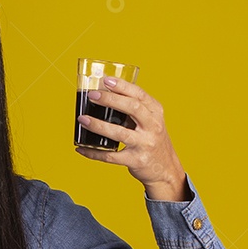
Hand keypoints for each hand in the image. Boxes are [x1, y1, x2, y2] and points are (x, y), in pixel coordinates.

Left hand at [75, 76, 188, 200]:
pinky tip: (81, 148)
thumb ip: (135, 109)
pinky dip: (94, 152)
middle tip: (92, 95)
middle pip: (132, 108)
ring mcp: (145, 144)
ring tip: (82, 119)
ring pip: (119, 133)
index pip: (140, 95)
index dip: (123, 86)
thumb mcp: (151, 121)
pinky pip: (111, 156)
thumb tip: (105, 95)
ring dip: (98, 125)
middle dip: (110, 99)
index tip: (106, 80)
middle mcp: (153, 127)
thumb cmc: (153, 140)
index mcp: (155, 113)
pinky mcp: (136, 161)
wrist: (165, 169)